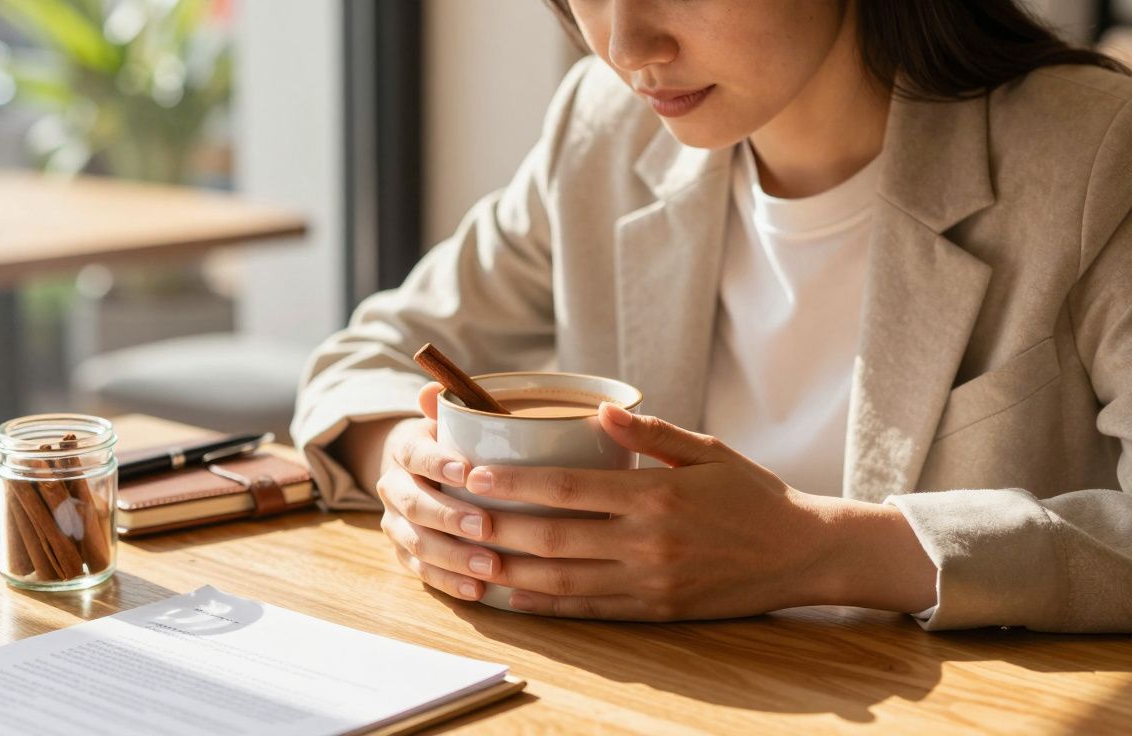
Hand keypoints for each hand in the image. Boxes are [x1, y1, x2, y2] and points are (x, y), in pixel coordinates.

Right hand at [376, 382, 502, 601]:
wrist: (417, 470)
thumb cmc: (452, 443)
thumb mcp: (452, 419)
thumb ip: (449, 405)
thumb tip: (433, 388)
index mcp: (406, 449)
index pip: (416, 455)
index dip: (438, 463)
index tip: (468, 471)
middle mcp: (393, 487)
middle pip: (415, 505)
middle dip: (450, 518)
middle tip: (486, 527)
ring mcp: (395, 523)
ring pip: (416, 543)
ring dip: (453, 557)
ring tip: (489, 567)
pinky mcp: (403, 553)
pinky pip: (421, 572)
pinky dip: (448, 582)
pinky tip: (478, 591)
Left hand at [460, 403, 936, 619]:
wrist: (802, 553)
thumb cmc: (750, 494)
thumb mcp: (706, 449)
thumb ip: (649, 433)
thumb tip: (598, 414)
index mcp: (656, 497)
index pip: (568, 490)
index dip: (514, 484)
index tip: (472, 472)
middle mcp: (646, 544)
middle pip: (553, 538)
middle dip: (494, 526)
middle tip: (450, 512)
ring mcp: (648, 583)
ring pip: (562, 581)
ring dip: (508, 570)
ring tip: (465, 557)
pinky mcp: (654, 611)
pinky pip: (588, 611)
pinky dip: (544, 606)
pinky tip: (510, 594)